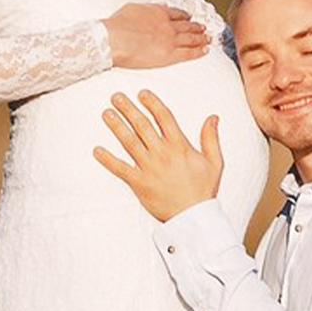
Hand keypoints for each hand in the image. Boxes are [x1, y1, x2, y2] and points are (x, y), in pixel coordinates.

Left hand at [94, 91, 223, 221]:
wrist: (193, 216)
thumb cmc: (204, 190)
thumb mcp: (214, 162)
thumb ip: (211, 138)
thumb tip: (213, 117)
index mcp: (180, 146)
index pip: (164, 118)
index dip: (152, 103)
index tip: (142, 93)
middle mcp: (162, 153)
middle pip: (142, 125)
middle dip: (128, 109)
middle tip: (116, 97)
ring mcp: (149, 168)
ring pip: (129, 142)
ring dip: (116, 127)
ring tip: (106, 114)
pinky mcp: (139, 183)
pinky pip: (120, 169)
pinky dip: (108, 160)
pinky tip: (97, 150)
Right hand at [103, 3, 209, 68]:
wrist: (115, 39)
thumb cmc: (117, 24)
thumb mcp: (132, 9)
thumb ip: (145, 9)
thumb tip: (150, 9)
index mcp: (159, 12)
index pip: (177, 13)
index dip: (185, 16)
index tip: (189, 18)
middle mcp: (168, 25)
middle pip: (188, 26)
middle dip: (197, 27)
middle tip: (204, 28)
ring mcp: (171, 40)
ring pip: (191, 38)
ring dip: (202, 38)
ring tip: (208, 38)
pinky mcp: (170, 54)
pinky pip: (189, 52)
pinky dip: (199, 51)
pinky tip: (205, 50)